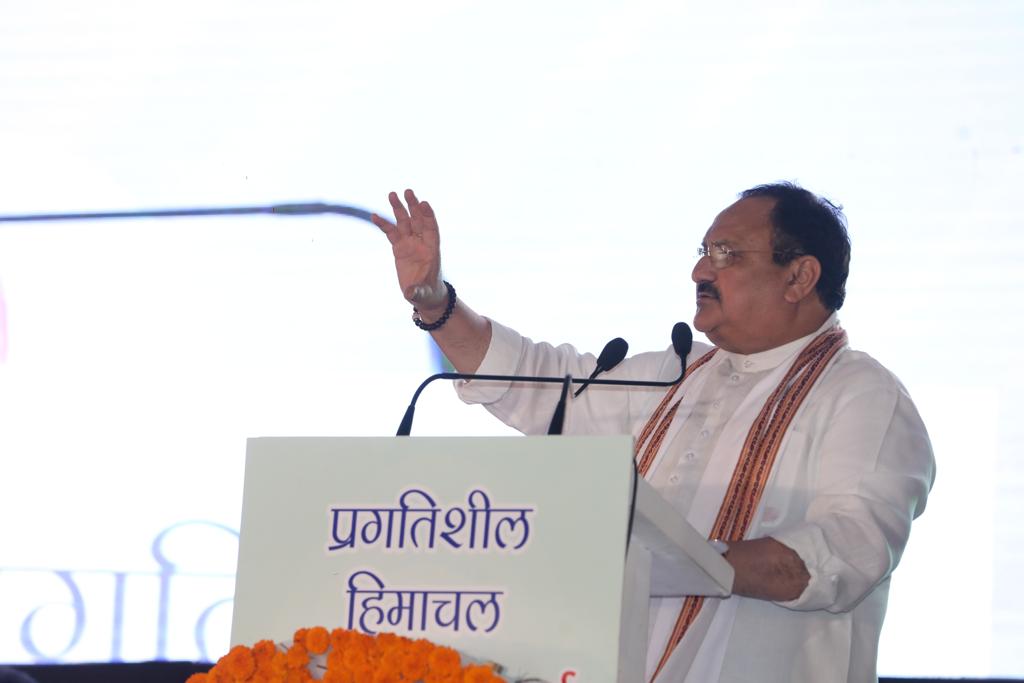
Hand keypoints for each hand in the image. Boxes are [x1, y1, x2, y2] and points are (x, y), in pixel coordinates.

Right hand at [371, 189, 446, 311]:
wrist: (423, 295)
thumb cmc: (427, 293)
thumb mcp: (423, 294)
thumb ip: (417, 292)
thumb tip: (409, 294)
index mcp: (432, 250)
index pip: (431, 228)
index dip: (428, 216)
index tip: (424, 203)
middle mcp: (421, 243)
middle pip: (418, 220)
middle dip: (413, 206)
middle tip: (408, 191)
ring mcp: (410, 243)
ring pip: (404, 222)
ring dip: (399, 208)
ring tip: (392, 194)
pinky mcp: (399, 247)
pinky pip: (391, 232)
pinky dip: (384, 224)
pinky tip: (374, 215)